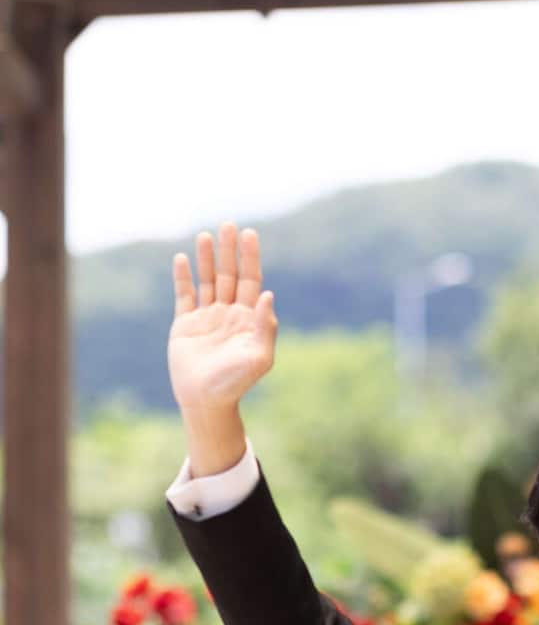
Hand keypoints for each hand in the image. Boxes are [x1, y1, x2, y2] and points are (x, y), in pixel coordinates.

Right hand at [168, 223, 277, 417]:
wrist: (206, 399)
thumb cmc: (236, 382)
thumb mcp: (259, 357)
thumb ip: (266, 327)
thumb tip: (269, 295)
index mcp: (249, 319)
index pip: (252, 281)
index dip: (250, 258)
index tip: (249, 235)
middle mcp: (229, 313)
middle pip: (230, 275)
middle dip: (229, 251)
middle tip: (228, 225)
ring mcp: (207, 317)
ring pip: (207, 280)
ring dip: (206, 258)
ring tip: (205, 235)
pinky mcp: (185, 324)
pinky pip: (184, 295)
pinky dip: (183, 277)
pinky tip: (182, 258)